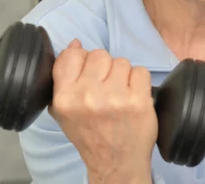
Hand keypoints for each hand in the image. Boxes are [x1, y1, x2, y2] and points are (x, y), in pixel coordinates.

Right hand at [49, 39, 157, 183]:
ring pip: (122, 62)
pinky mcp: (138, 100)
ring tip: (120, 94)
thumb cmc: (90, 133)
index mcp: (65, 98)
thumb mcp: (64, 110)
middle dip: (106, 67)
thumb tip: (75, 44)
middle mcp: (87, 97)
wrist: (115, 161)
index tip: (90, 73)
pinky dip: (140, 82)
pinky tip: (134, 97)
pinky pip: (141, 71)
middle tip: (108, 87)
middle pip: (100, 55)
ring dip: (124, 75)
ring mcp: (114, 98)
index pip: (73, 55)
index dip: (84, 60)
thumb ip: (64, 76)